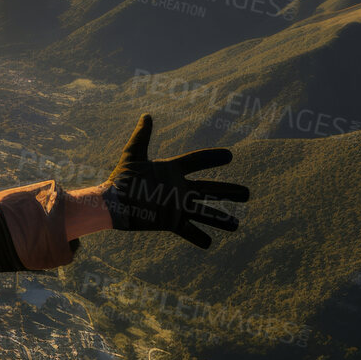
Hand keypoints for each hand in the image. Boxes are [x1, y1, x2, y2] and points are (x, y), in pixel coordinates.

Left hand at [102, 113, 248, 248]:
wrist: (113, 204)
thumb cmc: (121, 179)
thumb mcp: (133, 155)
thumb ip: (141, 137)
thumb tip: (146, 116)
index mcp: (172, 171)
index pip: (196, 161)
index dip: (212, 158)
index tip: (229, 156)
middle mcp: (178, 189)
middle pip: (209, 190)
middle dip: (228, 192)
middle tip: (247, 193)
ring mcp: (176, 207)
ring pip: (204, 213)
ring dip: (220, 219)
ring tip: (236, 225)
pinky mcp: (170, 223)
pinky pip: (187, 231)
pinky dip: (198, 238)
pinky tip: (209, 243)